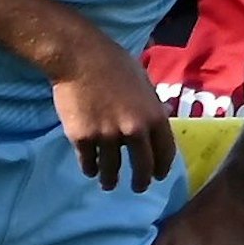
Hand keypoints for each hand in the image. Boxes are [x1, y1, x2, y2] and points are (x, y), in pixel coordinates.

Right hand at [49, 35, 174, 191]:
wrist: (78, 57)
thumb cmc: (113, 63)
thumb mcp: (142, 80)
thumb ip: (152, 103)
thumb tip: (163, 115)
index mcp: (153, 116)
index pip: (165, 152)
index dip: (162, 167)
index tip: (157, 175)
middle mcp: (133, 131)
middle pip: (141, 168)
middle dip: (140, 182)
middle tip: (138, 187)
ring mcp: (107, 137)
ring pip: (111, 170)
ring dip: (111, 180)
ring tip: (108, 183)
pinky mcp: (82, 138)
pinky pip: (88, 162)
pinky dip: (90, 168)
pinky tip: (91, 169)